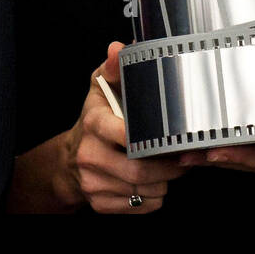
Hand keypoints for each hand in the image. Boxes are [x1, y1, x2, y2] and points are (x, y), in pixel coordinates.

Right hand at [60, 42, 186, 213]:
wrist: (70, 161)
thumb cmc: (94, 120)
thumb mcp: (100, 89)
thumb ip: (112, 68)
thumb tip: (119, 48)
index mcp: (94, 123)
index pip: (124, 135)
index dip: (150, 140)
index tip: (172, 136)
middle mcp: (90, 155)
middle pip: (139, 171)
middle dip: (170, 166)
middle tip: (185, 155)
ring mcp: (94, 183)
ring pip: (145, 190)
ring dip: (166, 180)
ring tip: (170, 165)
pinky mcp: (101, 204)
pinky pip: (143, 206)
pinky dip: (156, 196)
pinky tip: (154, 181)